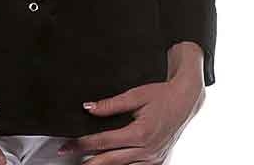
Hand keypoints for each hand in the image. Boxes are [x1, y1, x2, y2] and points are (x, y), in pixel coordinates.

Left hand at [57, 74, 205, 164]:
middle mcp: (147, 151)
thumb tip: (88, 108)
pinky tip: (109, 164)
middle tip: (67, 154)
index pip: (104, 142)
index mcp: (140, 134)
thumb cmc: (161, 95)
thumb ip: (111, 104)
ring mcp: (153, 159)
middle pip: (110, 160)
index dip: (83, 143)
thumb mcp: (135, 95)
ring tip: (84, 163)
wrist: (186, 101)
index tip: (68, 144)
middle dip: (86, 159)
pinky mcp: (158, 162)